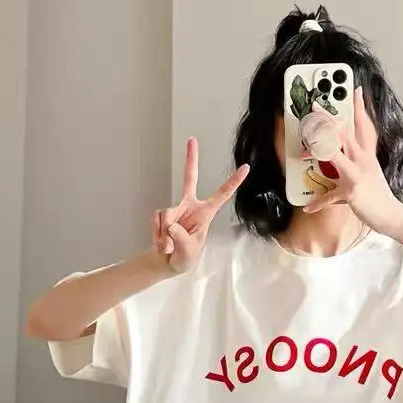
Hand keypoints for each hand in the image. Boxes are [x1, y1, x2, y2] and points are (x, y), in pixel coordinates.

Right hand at [153, 138, 249, 273]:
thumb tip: (170, 224)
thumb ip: (181, 237)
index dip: (233, 181)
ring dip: (165, 235)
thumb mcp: (189, 251)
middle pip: (190, 178)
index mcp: (206, 213)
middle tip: (192, 139)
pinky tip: (161, 244)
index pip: (222, 194)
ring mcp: (175, 209)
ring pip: (167, 213)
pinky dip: (157, 235)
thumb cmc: (185, 258)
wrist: (166, 263)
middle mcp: (190, 206)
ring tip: (168, 248)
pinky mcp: (161, 214)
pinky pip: (156, 220)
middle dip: (190, 159)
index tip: (246, 167)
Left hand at [302, 87, 402, 236]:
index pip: (364, 126)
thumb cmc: (377, 197)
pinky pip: (330, 196)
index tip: (355, 90)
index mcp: (366, 155)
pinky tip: (308, 207)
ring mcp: (357, 174)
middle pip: (344, 133)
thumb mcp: (366, 177)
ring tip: (305, 140)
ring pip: (335, 153)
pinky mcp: (352, 190)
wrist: (391, 215)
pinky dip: (318, 203)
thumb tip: (336, 163)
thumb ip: (347, 171)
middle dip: (328, 118)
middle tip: (315, 104)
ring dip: (319, 145)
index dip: (360, 107)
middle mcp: (362, 160)